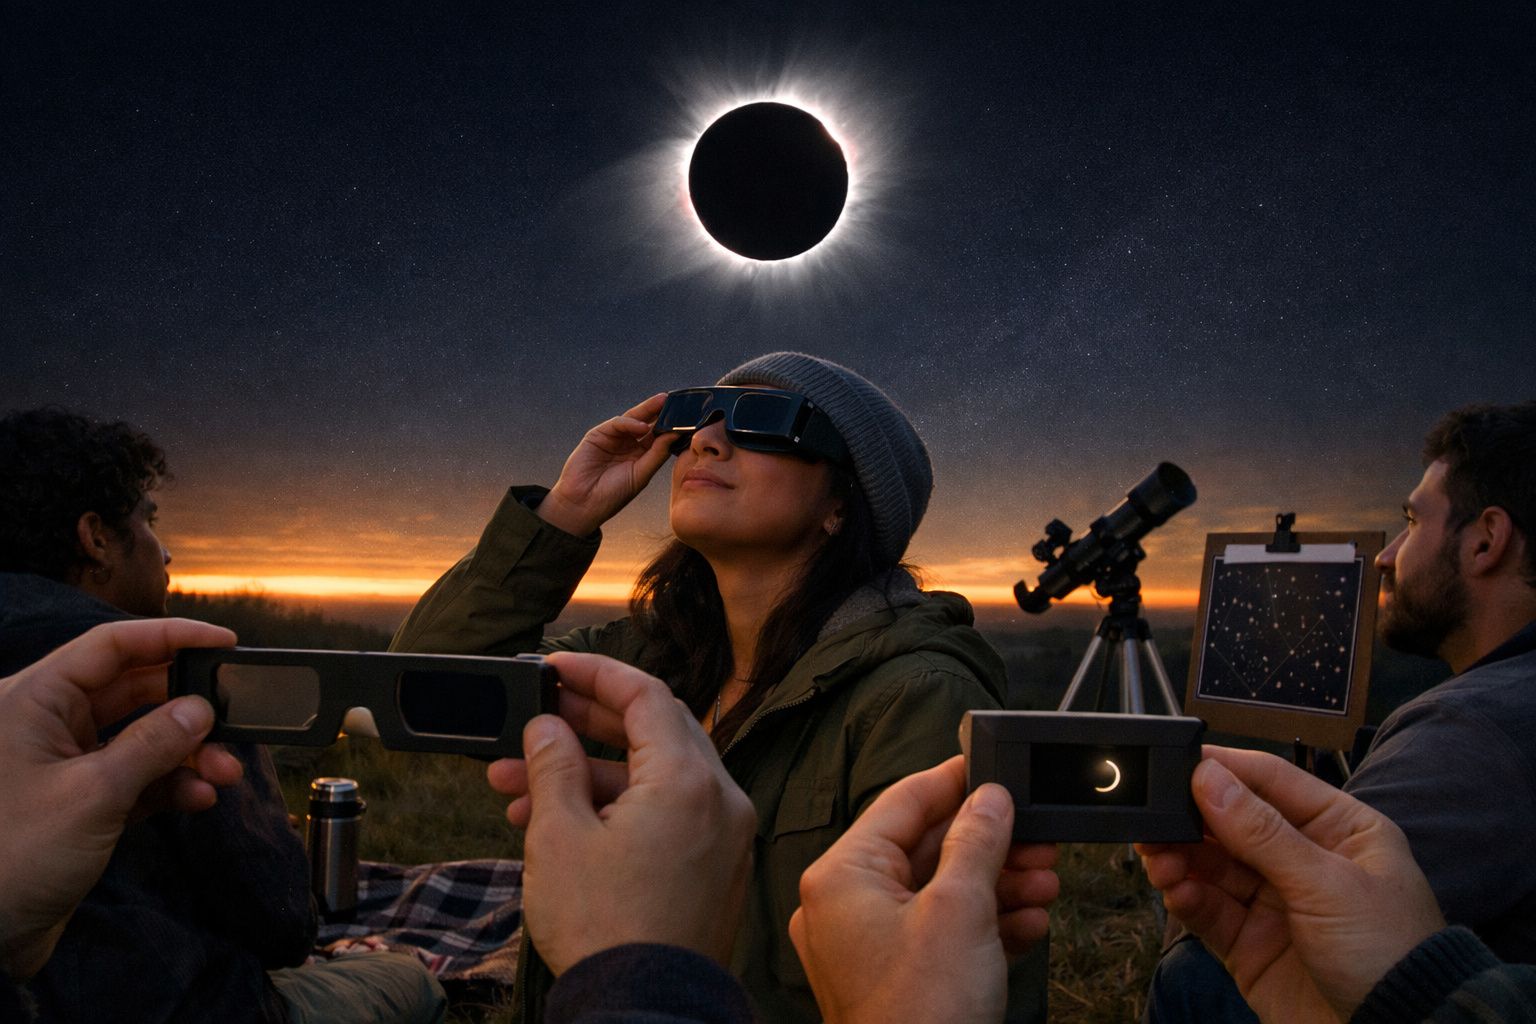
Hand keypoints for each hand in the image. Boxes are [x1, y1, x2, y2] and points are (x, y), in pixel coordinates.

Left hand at [0, 619, 244, 979]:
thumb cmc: (13, 855)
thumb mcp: (93, 794)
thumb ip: (153, 745)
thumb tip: (200, 710)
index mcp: (33, 701)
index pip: (110, 646)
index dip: (170, 636)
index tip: (224, 643)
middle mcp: (48, 723)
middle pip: (134, 690)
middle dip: (188, 708)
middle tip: (234, 719)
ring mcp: (65, 763)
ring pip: (142, 737)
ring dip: (187, 753)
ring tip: (225, 774)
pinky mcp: (80, 800)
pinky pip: (137, 777)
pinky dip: (171, 784)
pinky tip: (199, 797)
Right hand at [486, 652, 756, 973]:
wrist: (645, 1008)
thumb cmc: (604, 927)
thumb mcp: (560, 836)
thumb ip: (554, 765)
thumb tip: (548, 726)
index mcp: (688, 779)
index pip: (645, 695)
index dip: (595, 674)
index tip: (554, 667)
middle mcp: (720, 798)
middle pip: (652, 732)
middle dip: (584, 727)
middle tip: (534, 722)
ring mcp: (724, 834)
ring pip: (652, 778)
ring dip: (589, 776)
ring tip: (518, 788)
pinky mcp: (715, 866)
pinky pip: (668, 815)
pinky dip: (619, 810)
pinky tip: (560, 824)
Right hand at [537, 393, 673, 536]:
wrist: (583, 504)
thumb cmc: (612, 495)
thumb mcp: (641, 475)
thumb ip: (657, 454)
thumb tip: (676, 435)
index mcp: (642, 455)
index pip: (660, 435)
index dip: (673, 426)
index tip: (690, 417)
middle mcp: (629, 443)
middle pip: (649, 422)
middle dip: (662, 411)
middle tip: (677, 400)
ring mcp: (614, 438)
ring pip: (634, 418)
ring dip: (649, 409)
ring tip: (664, 403)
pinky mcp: (598, 435)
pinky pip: (617, 424)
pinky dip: (629, 422)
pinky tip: (641, 426)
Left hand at [788, 756, 1058, 1023]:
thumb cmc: (924, 1012)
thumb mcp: (961, 911)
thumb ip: (978, 842)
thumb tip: (990, 798)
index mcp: (842, 875)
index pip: (901, 802)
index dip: (953, 781)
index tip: (992, 766)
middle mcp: (844, 905)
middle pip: (925, 849)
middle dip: (990, 845)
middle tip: (1038, 838)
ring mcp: (866, 946)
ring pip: (939, 893)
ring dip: (997, 886)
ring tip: (1045, 883)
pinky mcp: (893, 980)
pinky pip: (939, 934)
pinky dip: (983, 926)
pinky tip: (1029, 925)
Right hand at [1137, 747, 1444, 1023]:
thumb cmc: (1390, 954)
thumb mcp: (1327, 883)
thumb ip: (1263, 832)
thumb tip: (1210, 778)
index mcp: (1337, 828)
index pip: (1271, 781)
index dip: (1225, 769)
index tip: (1178, 762)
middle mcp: (1303, 859)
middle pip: (1232, 823)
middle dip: (1191, 820)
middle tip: (1154, 818)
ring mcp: (1274, 902)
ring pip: (1212, 866)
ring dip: (1181, 859)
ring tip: (1160, 861)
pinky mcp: (1250, 943)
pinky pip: (1208, 911)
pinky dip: (1187, 899)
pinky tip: (1176, 892)